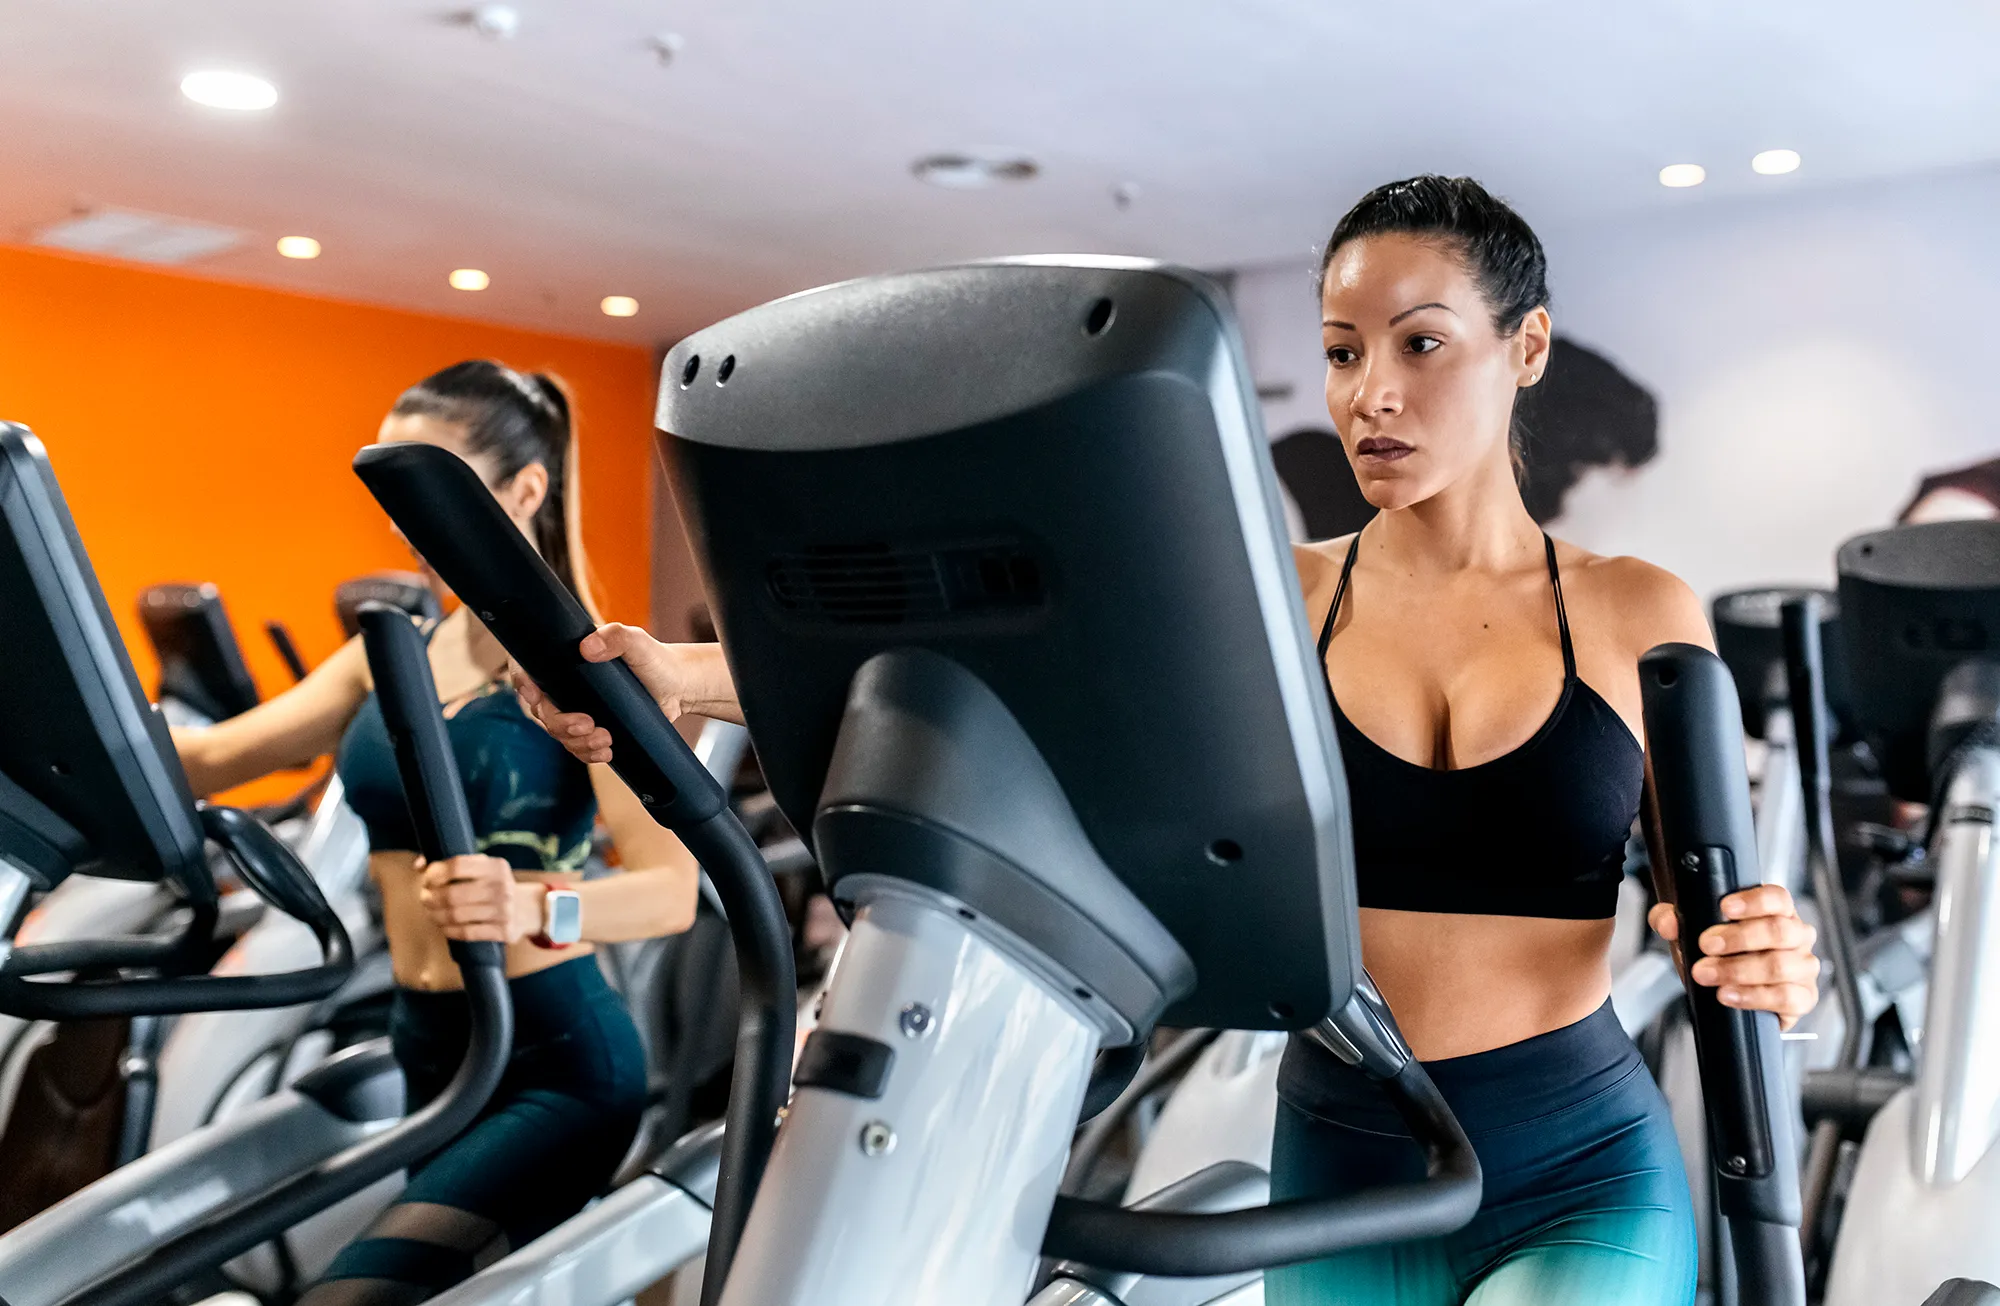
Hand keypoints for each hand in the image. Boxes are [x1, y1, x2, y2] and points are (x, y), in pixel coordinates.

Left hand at [418, 854, 542, 944]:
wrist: (529, 909)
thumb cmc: (496, 886)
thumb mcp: (484, 869)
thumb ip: (454, 865)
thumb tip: (418, 864)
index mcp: (496, 867)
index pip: (457, 866)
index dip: (435, 873)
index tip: (427, 879)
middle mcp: (502, 887)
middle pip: (453, 894)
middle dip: (431, 898)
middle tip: (425, 898)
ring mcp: (504, 911)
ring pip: (456, 915)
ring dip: (436, 915)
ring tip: (431, 913)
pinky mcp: (504, 931)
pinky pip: (467, 933)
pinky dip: (449, 930)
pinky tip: (444, 927)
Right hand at [512, 624, 683, 765]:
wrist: (678, 688)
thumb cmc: (655, 660)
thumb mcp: (637, 642)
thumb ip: (615, 637)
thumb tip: (587, 649)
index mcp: (567, 658)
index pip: (529, 667)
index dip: (522, 682)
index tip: (535, 697)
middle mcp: (566, 684)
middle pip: (543, 709)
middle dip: (561, 723)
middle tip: (588, 725)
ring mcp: (577, 708)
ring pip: (559, 732)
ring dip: (578, 742)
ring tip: (606, 740)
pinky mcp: (591, 728)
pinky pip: (577, 747)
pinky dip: (588, 753)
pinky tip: (606, 753)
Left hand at [1648, 883, 1819, 1029]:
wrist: (1726, 992)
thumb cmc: (1718, 954)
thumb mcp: (1689, 932)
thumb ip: (1670, 919)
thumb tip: (1668, 923)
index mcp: (1776, 912)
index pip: (1777, 898)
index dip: (1754, 901)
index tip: (1724, 908)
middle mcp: (1796, 936)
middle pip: (1779, 930)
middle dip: (1738, 938)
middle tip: (1705, 945)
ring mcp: (1803, 967)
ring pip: (1781, 965)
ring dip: (1739, 970)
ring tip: (1707, 974)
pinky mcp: (1803, 998)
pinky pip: (1788, 997)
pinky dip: (1754, 997)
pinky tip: (1728, 995)